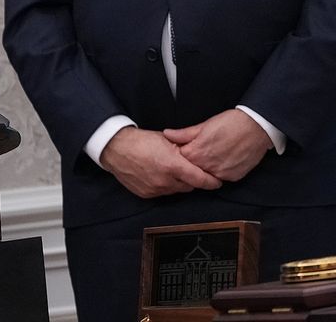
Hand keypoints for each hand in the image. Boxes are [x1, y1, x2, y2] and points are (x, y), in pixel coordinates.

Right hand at [100, 126, 222, 197]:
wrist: (117, 149)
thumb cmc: (143, 141)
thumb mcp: (169, 140)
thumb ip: (186, 150)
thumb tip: (200, 155)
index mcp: (173, 166)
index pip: (199, 179)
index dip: (211, 182)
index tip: (218, 182)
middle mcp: (165, 181)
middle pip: (189, 186)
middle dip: (194, 180)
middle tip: (193, 171)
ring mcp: (155, 189)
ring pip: (176, 190)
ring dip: (180, 183)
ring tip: (176, 171)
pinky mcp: (146, 194)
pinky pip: (163, 193)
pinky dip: (167, 186)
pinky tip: (163, 175)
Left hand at [164, 109, 273, 183]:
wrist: (258, 126)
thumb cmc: (232, 122)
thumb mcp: (205, 125)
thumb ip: (184, 133)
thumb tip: (167, 134)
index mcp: (195, 153)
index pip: (179, 161)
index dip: (182, 155)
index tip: (187, 150)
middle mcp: (205, 167)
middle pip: (192, 171)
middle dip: (194, 164)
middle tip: (205, 152)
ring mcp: (220, 173)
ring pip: (207, 176)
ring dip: (208, 169)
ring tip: (217, 155)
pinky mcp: (233, 177)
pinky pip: (222, 177)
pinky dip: (222, 170)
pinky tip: (227, 159)